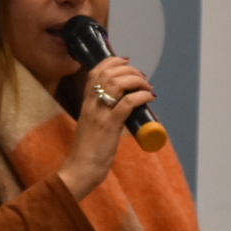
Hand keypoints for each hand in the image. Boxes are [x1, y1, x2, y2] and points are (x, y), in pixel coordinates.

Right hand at [57, 57, 153, 200]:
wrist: (81, 169)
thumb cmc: (88, 150)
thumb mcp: (92, 124)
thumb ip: (102, 112)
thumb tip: (122, 105)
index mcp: (86, 102)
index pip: (95, 72)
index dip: (111, 61)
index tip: (126, 62)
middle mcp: (91, 104)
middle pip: (109, 73)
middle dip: (129, 70)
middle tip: (142, 78)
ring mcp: (100, 114)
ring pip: (118, 83)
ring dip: (136, 80)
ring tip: (147, 86)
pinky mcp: (109, 126)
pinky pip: (127, 103)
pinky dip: (141, 96)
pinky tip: (149, 98)